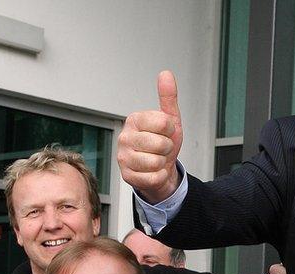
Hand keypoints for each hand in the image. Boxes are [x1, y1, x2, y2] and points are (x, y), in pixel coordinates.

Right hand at [117, 70, 184, 202]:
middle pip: (161, 143)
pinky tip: (152, 171)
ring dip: (163, 163)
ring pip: (156, 162)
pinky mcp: (126, 175)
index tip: (166, 132)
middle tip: (161, 149)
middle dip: (167, 148)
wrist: (160, 168)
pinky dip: (159, 176)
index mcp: (134, 119)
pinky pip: (153, 177)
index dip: (171, 130)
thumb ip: (168, 97)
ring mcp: (123, 157)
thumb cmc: (163, 143)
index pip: (164, 123)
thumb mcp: (170, 120)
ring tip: (156, 159)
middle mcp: (124, 137)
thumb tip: (166, 74)